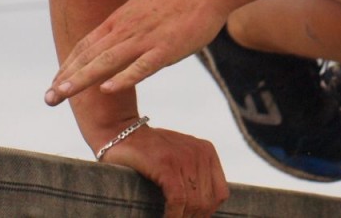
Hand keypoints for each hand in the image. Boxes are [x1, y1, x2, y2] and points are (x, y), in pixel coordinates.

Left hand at [46, 0, 225, 104]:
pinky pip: (141, 65)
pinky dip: (123, 78)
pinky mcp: (166, 48)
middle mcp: (127, 29)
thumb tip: (118, 40)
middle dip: (66, 77)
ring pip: (107, 61)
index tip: (56, 82)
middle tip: (48, 98)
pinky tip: (107, 89)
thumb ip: (129, 26)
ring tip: (62, 94)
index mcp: (121, 19)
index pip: (87, 45)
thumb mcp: (144, 8)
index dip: (69, 64)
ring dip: (82, 78)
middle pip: (90, 55)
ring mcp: (146, 38)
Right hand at [102, 124, 228, 217]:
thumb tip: (199, 208)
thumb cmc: (146, 151)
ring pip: (194, 203)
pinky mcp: (167, 164)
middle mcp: (200, 153)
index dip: (207, 212)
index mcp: (207, 152)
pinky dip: (173, 215)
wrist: (120, 132)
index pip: (220, 194)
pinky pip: (178, 199)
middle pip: (207, 201)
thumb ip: (191, 174)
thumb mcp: (178, 157)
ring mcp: (184, 158)